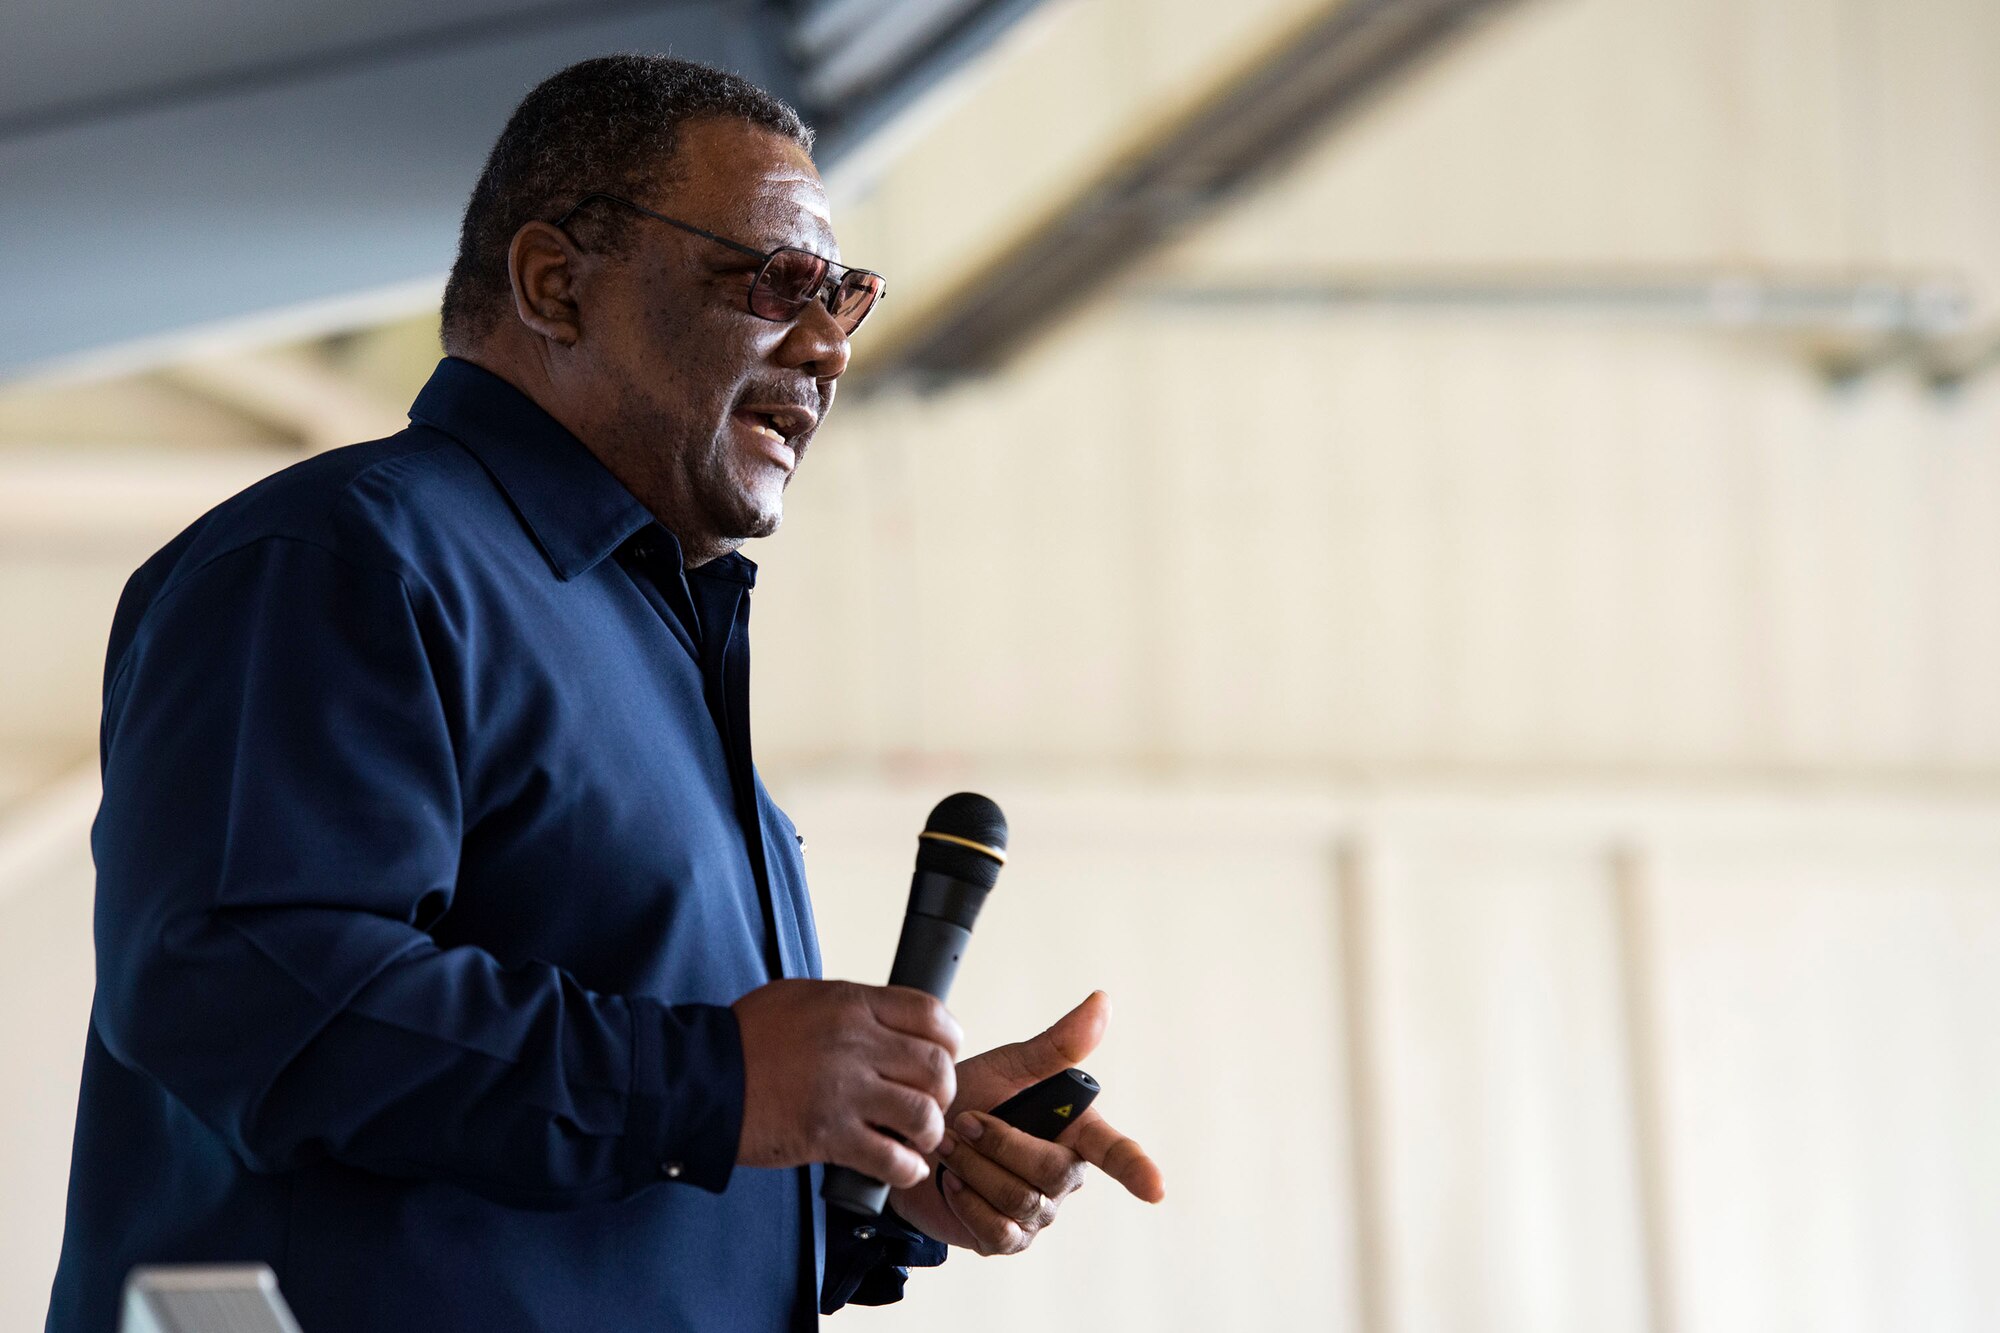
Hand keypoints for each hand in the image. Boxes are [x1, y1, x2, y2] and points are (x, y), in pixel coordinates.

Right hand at [732, 979, 960, 1187]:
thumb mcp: (802, 998)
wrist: (699, 1077)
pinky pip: (892, 1158)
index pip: (930, 1014)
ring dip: (928, 1131)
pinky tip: (901, 1166)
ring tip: (916, 1138)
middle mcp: (855, 1043)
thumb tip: (884, 1023)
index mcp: (851, 1004)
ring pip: (923, 1113)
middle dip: (943, 1090)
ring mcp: (844, 1091)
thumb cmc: (745, 1038)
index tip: (944, 1055)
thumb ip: (849, 1008)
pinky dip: (906, 1169)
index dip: (948, 1039)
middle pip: (936, 1066)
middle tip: (929, 1102)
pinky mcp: (829, 1135)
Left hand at [889, 991, 1164, 1254]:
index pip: (1115, 1152)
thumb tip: (1101, 1002)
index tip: (1155, 1188)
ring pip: (1021, 1199)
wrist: (912, 1135)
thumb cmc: (968, 1096)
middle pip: (1054, 1172)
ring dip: (975, 1168)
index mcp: (1074, 1131)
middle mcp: (1063, 1175)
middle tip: (965, 1121)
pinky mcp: (1006, 1238)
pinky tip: (953, 1181)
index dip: (1137, 1170)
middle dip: (1001, 1143)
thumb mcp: (1009, 1065)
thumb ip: (1056, 1044)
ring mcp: (1037, 1211)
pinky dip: (968, 1202)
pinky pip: (998, 1231)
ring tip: (951, 1145)